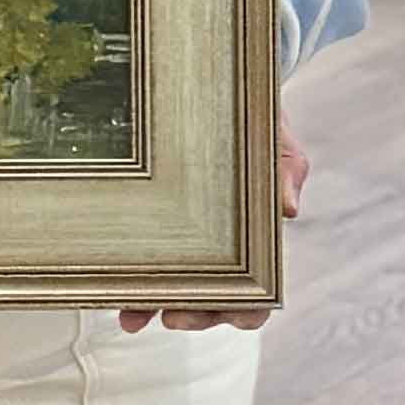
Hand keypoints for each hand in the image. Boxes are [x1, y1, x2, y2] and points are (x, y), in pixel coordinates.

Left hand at [117, 113, 307, 336]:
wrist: (215, 88)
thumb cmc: (252, 119)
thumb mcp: (275, 139)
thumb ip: (286, 169)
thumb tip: (288, 209)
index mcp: (255, 239)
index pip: (257, 293)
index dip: (244, 311)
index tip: (228, 312)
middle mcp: (221, 246)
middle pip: (212, 302)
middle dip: (193, 316)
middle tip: (170, 316)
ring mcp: (188, 235)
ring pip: (174, 287)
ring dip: (153, 307)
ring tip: (132, 315)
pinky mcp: (158, 216)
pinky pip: (145, 253)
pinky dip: (132, 276)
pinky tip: (116, 287)